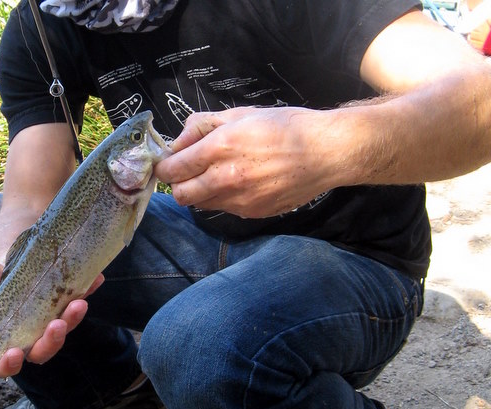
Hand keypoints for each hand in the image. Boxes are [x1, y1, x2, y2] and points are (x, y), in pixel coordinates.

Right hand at [0, 256, 103, 377]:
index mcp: (0, 344)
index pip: (5, 363)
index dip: (9, 363)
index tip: (12, 353)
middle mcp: (26, 339)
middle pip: (41, 350)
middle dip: (51, 341)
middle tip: (57, 325)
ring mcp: (46, 324)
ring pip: (61, 330)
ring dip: (72, 319)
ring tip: (79, 301)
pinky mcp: (60, 305)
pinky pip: (75, 301)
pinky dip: (87, 291)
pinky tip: (95, 279)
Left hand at [154, 107, 337, 218]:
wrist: (325, 153)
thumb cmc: (286, 127)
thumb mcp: (241, 114)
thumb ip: (202, 126)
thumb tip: (176, 142)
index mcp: (220, 147)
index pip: (172, 169)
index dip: (165, 167)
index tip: (168, 163)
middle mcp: (226, 178)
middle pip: (180, 195)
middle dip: (178, 184)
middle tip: (187, 172)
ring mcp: (239, 200)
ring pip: (200, 205)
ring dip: (200, 192)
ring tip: (217, 175)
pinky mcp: (251, 213)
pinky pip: (223, 209)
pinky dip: (223, 198)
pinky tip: (240, 182)